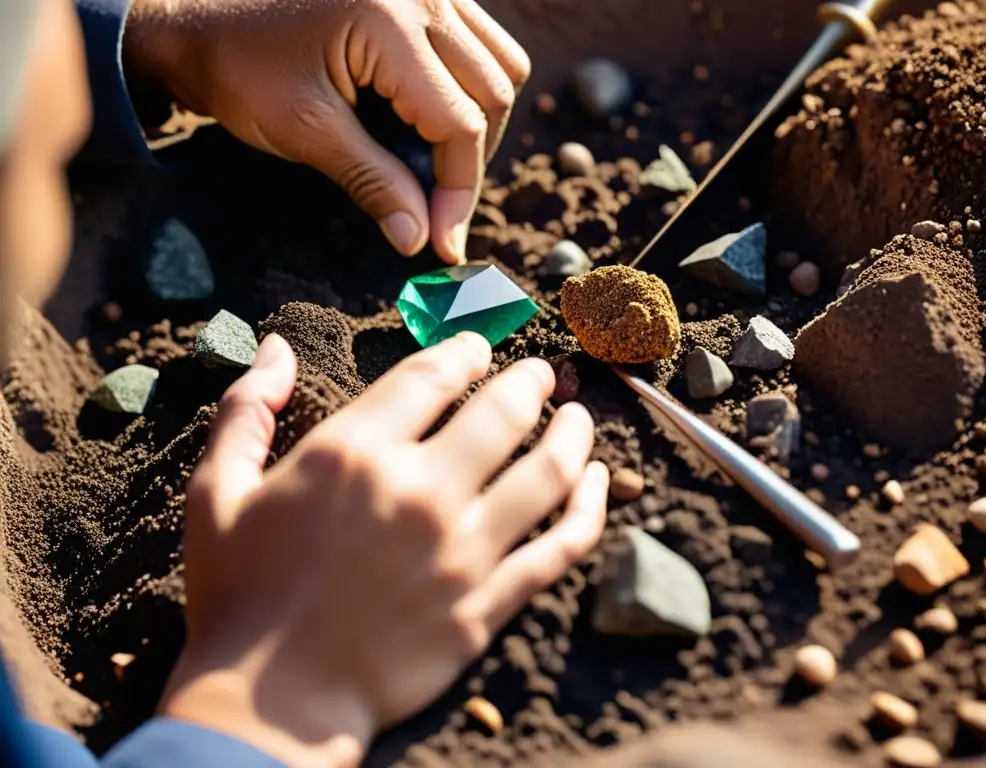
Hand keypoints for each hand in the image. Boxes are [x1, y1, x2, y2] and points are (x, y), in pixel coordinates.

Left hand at [124, 0, 530, 263]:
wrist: (196, 17)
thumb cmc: (238, 68)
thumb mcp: (305, 131)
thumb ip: (373, 182)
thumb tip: (419, 239)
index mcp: (389, 21)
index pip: (460, 121)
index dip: (458, 192)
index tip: (445, 244)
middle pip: (495, 90)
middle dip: (471, 161)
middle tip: (438, 211)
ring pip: (500, 63)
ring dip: (480, 122)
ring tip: (436, 165)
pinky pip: (479, 42)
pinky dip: (469, 88)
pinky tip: (429, 120)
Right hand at [159, 332, 607, 767]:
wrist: (273, 705)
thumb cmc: (240, 596)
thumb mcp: (216, 493)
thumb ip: (246, 412)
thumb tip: (275, 350)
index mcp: (354, 453)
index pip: (433, 375)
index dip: (464, 351)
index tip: (477, 347)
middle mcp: (419, 490)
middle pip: (503, 412)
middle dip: (530, 381)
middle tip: (542, 373)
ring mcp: (462, 548)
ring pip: (547, 470)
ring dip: (574, 433)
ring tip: (579, 416)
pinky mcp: (488, 602)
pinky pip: (561, 545)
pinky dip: (591, 506)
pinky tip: (599, 482)